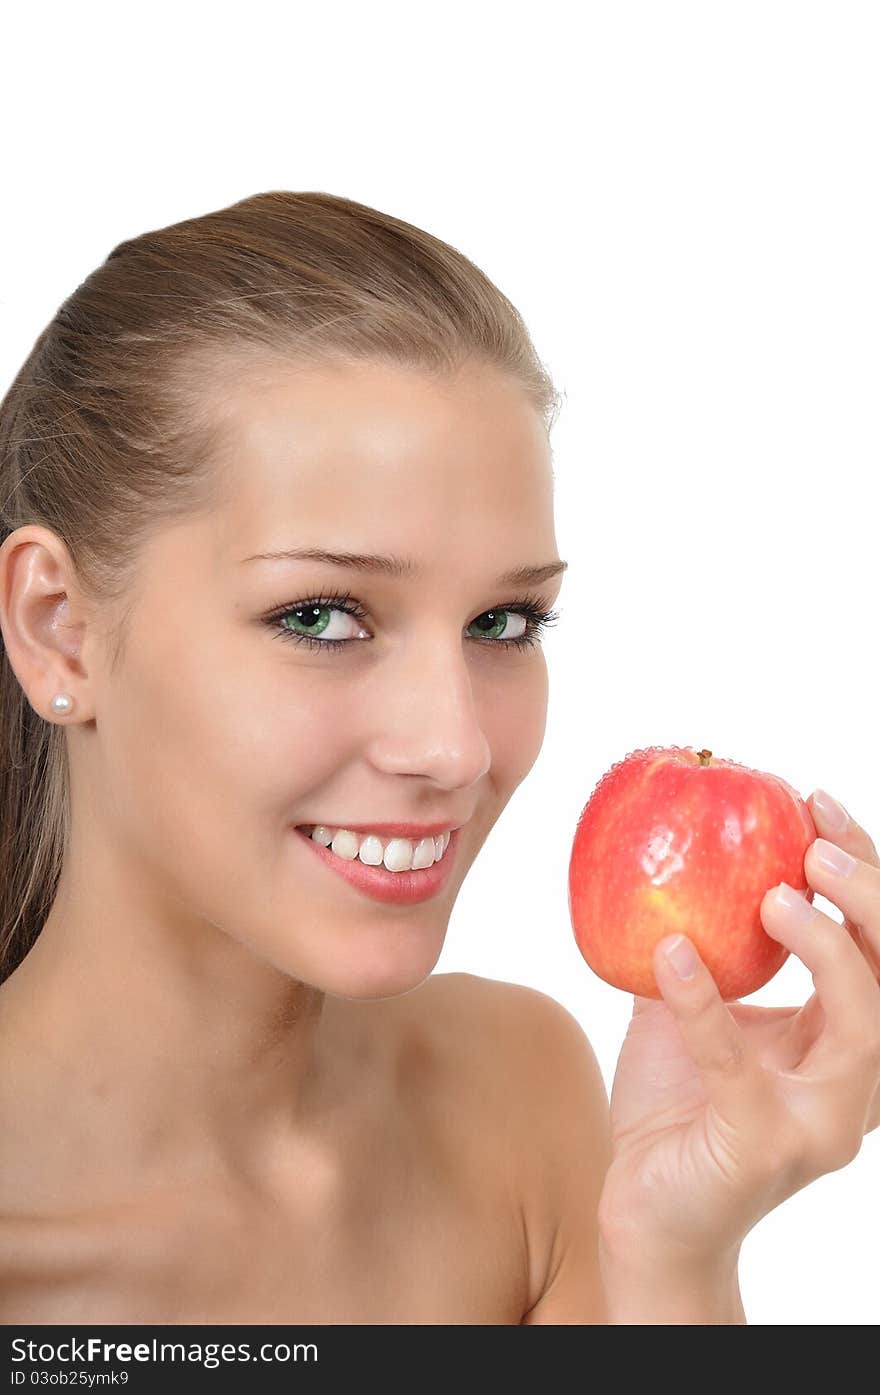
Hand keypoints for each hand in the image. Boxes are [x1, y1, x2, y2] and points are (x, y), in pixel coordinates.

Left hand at [596, 788, 879, 1265]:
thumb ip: (709, 946)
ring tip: (775, 895)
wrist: (651, 1214)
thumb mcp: (700, 1010)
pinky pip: (739, 1065)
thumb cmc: (680, 1107)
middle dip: (870, 899)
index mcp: (846, 1039)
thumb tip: (677, 852)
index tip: (816, 802)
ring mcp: (821, 1121)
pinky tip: (671, 953)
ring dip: (826, 949)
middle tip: (813, 845)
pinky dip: (705, 1002)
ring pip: (866, 1025)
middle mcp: (855, 1081)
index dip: (864, 868)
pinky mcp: (763, 1147)